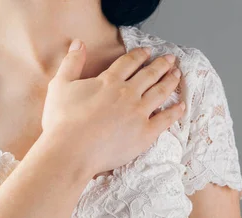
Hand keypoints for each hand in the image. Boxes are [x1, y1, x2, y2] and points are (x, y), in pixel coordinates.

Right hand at [41, 38, 184, 176]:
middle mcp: (127, 93)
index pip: (129, 63)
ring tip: (177, 75)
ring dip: (170, 82)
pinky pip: (165, 120)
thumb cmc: (62, 121)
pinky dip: (175, 112)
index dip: (140, 55)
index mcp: (109, 81)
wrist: (72, 151)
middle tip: (171, 59)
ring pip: (160, 93)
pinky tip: (181, 106)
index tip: (148, 51)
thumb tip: (78, 43)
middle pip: (149, 74)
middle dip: (161, 65)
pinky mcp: (145, 134)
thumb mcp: (60, 86)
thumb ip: (71, 63)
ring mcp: (139, 113)